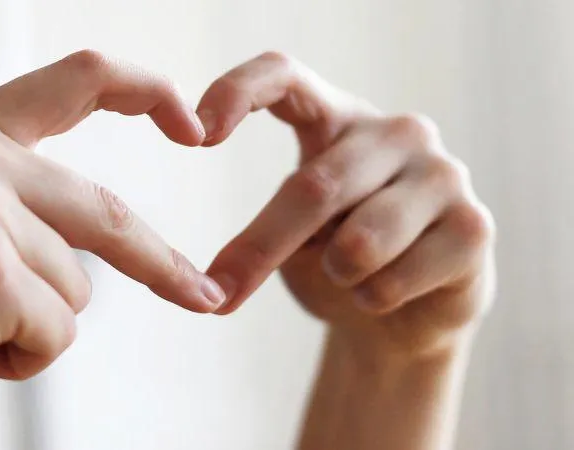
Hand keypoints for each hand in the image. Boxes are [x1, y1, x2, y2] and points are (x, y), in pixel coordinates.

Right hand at [0, 50, 224, 448]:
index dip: (148, 92)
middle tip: (200, 294)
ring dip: (37, 323)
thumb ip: (16, 199)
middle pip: (103, 213)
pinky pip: (58, 331)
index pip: (79, 80)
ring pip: (78, 287)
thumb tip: (100, 239)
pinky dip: (24, 357)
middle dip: (158, 263)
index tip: (195, 124)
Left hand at [199, 52, 494, 355]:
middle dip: (261, 248)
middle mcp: (396, 132)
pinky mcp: (475, 226)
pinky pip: (394, 279)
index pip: (285, 76)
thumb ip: (269, 230)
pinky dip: (371, 300)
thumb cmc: (338, 262)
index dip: (239, 92)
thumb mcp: (294, 236)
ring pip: (359, 242)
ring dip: (336, 275)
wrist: (406, 314)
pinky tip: (388, 291)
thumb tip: (213, 282)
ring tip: (348, 273)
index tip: (197, 134)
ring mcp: (443, 174)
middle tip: (222, 289)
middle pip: (314, 186)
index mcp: (339, 118)